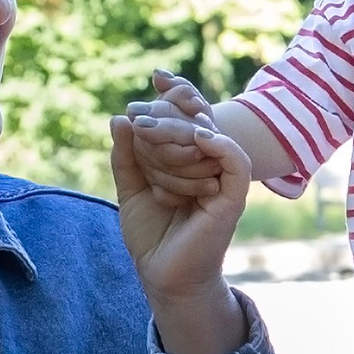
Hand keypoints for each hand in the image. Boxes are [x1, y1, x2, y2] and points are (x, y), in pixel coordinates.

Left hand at [109, 70, 250, 353]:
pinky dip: (219, 144)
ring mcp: (222, 182)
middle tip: (135, 117)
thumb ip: (127, 156)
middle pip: (196, 122)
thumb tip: (118, 118)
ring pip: (209, 137)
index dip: (175, 96)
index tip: (156, 78)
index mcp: (191, 161)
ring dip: (177, 131)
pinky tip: (198, 136)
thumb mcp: (131, 188)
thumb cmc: (152, 235)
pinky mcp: (232, 199)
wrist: (163, 276)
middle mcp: (210, 167)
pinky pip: (235, 162)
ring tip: (145, 129)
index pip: (187, 117)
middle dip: (165, 115)